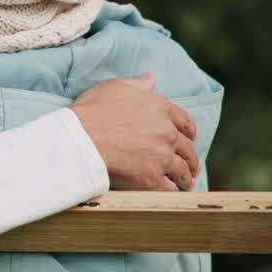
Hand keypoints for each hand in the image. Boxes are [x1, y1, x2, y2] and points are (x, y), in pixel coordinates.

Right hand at [69, 72, 198, 190]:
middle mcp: (167, 133)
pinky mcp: (152, 179)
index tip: (191, 137)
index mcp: (161, 108)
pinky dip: (173, 191)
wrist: (79, 139)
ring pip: (182, 170)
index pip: (184, 120)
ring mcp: (161, 157)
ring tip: (185, 182)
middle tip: (191, 165)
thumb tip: (151, 79)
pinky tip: (171, 192)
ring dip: (185, 176)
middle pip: (186, 148)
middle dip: (190, 157)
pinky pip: (169, 188)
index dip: (189, 130)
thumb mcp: (114, 87)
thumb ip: (137, 84)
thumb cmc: (92, 111)